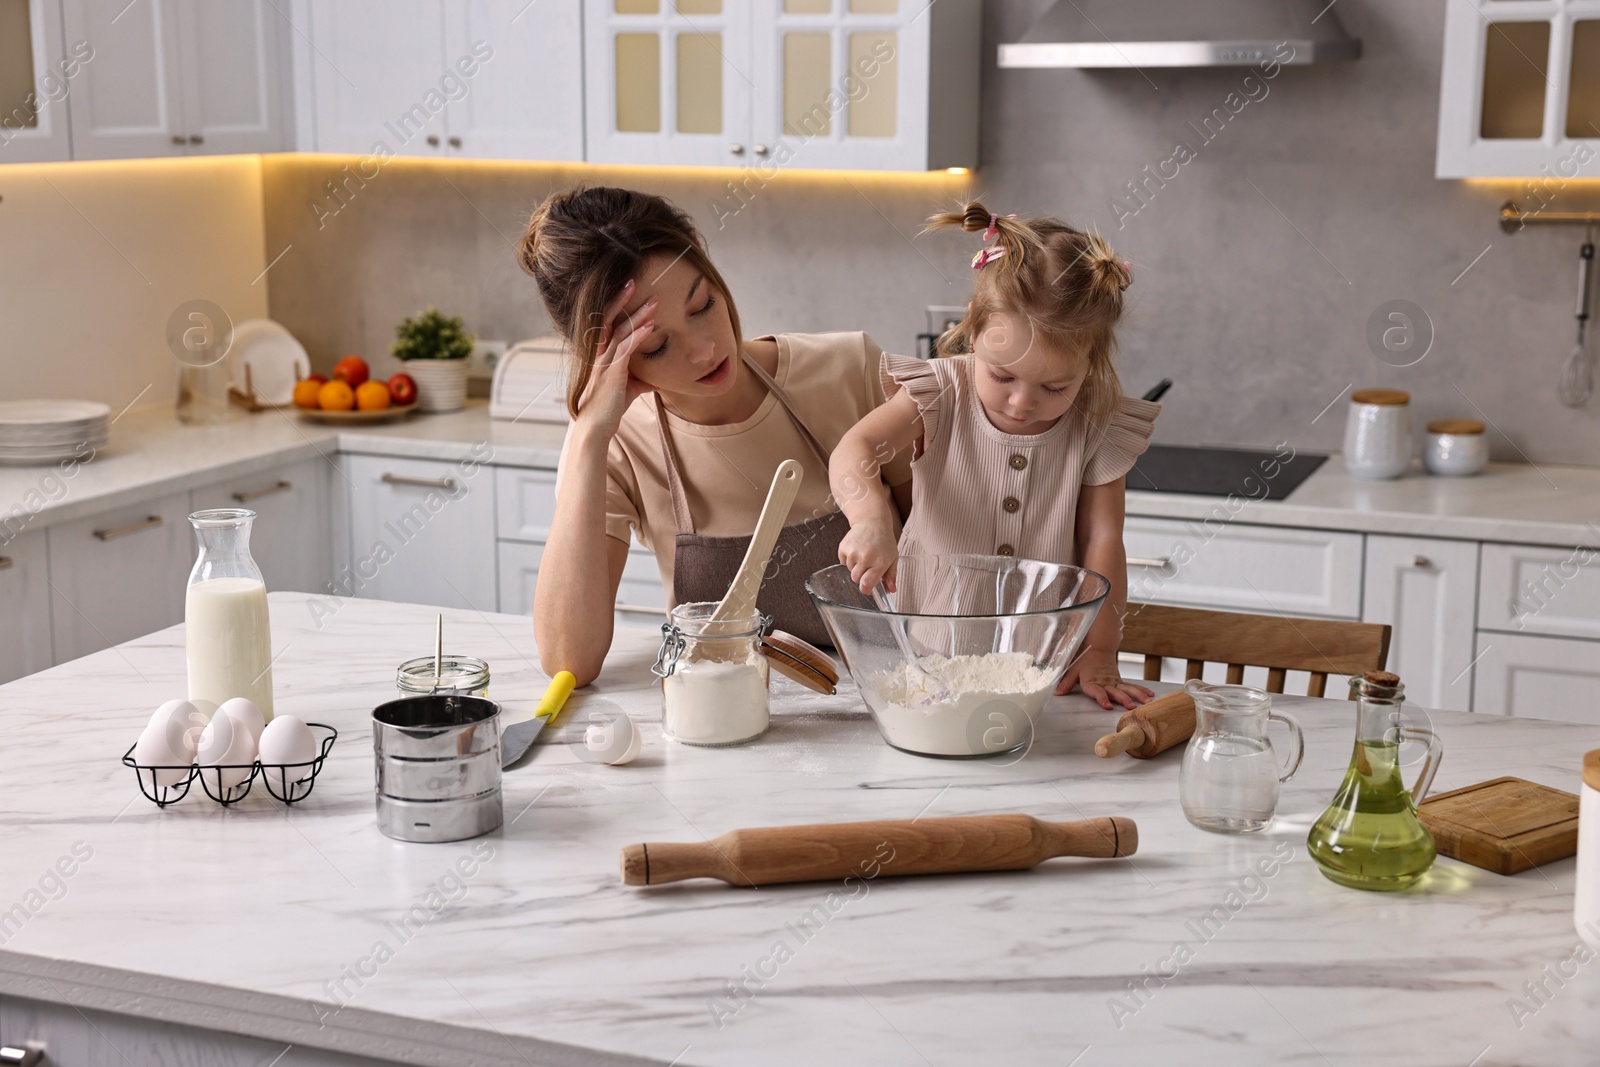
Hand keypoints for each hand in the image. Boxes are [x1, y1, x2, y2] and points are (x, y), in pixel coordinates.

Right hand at [574, 279, 657, 439]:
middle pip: (611, 320)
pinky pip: (625, 350)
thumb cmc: (609, 408)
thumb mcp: (629, 390)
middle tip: (637, 281)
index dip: (617, 305)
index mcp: (601, 353)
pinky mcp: (611, 373)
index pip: (607, 322)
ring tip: (653, 302)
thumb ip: (641, 380)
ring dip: (638, 316)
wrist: (596, 428)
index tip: (629, 289)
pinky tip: (650, 327)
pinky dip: (638, 337)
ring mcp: (604, 362)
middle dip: (625, 300)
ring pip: (620, 332)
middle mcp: (599, 354)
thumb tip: (658, 380)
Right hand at [838, 520, 898, 593]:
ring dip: (856, 566)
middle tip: (868, 565)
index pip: (867, 584)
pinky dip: (848, 559)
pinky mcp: (843, 548)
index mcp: (880, 562)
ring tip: (863, 554)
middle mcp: (865, 558)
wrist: (871, 521)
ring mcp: (853, 553)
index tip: (868, 588)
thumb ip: (891, 576)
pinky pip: (843, 562)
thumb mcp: (893, 558)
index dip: (867, 589)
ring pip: (850, 571)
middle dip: (862, 576)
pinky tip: (856, 550)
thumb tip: (891, 590)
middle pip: (857, 579)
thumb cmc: (884, 540)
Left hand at [1057, 649, 1152, 709]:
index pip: (1096, 691)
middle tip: (1131, 707)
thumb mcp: (1072, 671)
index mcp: (1092, 681)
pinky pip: (1132, 686)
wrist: (1098, 648)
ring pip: (1127, 689)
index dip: (1101, 698)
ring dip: (1137, 696)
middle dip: (1123, 699)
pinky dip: (1141, 690)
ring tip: (1146, 703)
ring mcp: (1114, 681)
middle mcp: (1105, 682)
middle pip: (1115, 691)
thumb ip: (1065, 683)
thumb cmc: (1084, 661)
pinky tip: (1150, 696)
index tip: (1107, 706)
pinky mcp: (1120, 680)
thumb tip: (1056, 693)